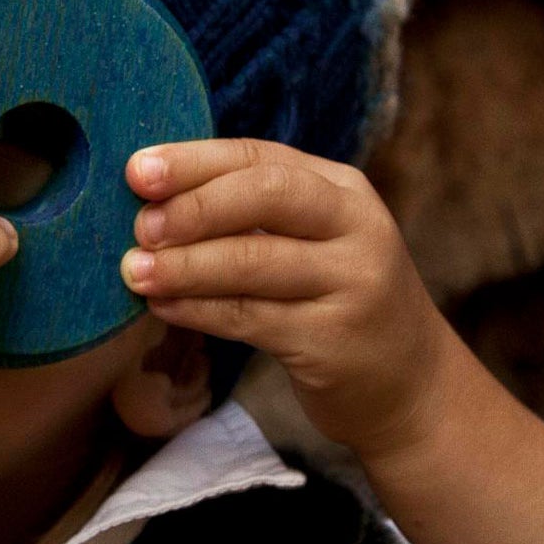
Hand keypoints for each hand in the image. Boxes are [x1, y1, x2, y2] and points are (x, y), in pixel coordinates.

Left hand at [119, 137, 449, 460]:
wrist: (410, 385)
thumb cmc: (335, 303)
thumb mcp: (313, 243)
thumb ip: (251, 216)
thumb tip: (150, 202)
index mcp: (342, 190)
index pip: (261, 159)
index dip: (194, 161)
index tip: (136, 170)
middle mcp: (356, 227)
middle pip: (267, 195)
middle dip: (195, 206)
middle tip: (140, 226)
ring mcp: (352, 283)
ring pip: (254, 261)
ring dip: (185, 265)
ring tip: (134, 270)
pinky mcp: (334, 341)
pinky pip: (251, 318)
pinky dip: (199, 309)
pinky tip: (162, 306)